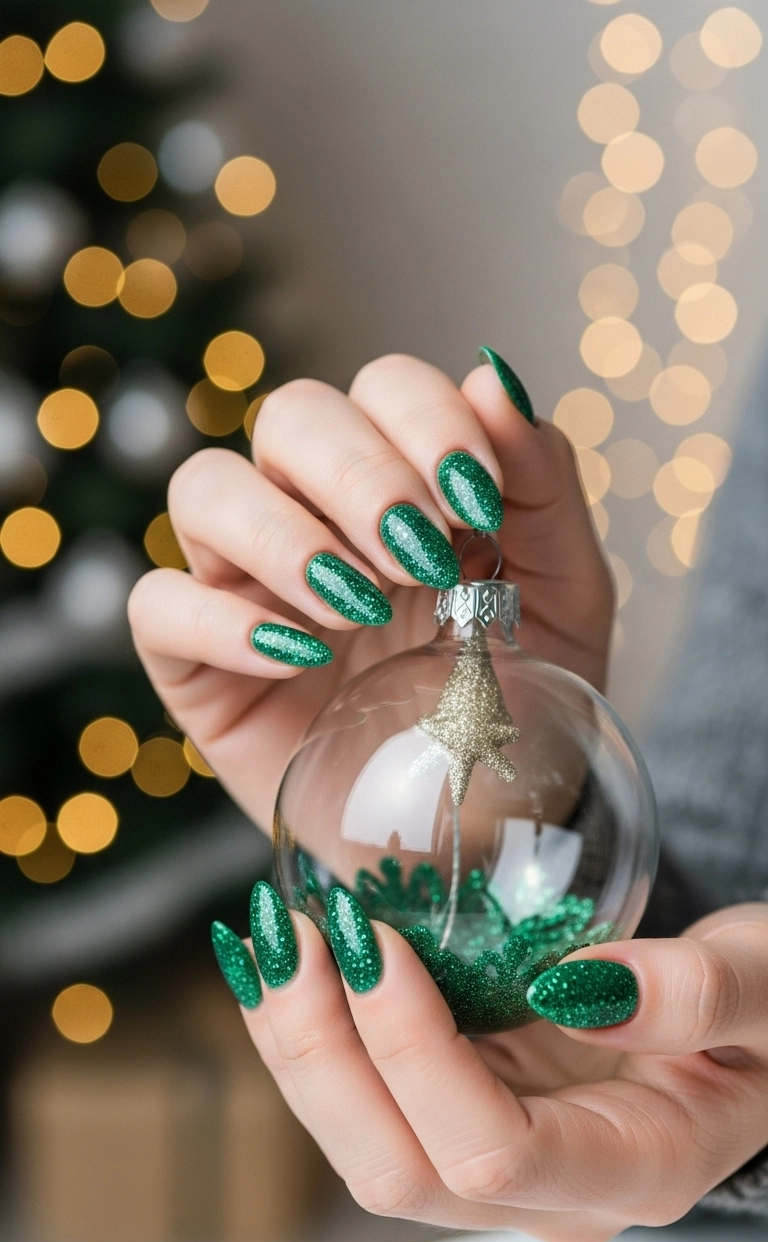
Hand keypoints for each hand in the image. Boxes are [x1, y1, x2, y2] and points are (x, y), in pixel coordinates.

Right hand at [128, 352, 612, 832]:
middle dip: (359, 473)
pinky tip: (301, 659)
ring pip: (205, 489)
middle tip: (418, 557)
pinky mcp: (196, 665)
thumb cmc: (519, 710)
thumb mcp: (563, 600)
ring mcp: (247, 586)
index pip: (383, 388)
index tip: (476, 501)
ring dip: (285, 535)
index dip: (424, 422)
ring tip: (357, 607)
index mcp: (405, 484)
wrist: (480, 835)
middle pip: (289, 417)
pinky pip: (160, 606)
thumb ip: (542, 487)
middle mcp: (316, 516)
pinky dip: (222, 621)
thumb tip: (492, 376)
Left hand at [236, 900, 767, 1241]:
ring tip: (265, 938)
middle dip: (322, 1052)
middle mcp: (550, 1195)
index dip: (414, 1050)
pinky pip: (367, 1104)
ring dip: (299, 1046)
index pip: (491, 1151)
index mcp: (635, 1170)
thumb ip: (700, 996)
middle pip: (398, 1170)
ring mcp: (498, 1169)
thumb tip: (582, 989)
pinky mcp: (465, 1121)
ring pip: (363, 1147)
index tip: (378, 937)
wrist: (751, 1030)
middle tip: (290, 931)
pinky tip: (284, 962)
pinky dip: (315, 1035)